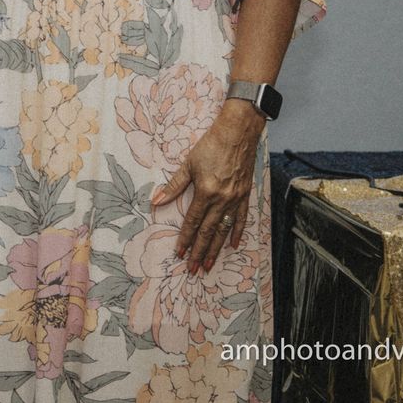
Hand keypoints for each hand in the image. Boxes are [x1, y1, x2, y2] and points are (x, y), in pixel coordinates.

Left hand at [152, 99, 263, 272]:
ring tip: (209, 264)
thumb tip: (156, 201)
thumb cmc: (211, 145)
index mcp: (206, 192)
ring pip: (225, 230)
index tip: (179, 254)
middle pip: (209, 232)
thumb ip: (174, 185)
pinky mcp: (245, 196)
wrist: (238, 134)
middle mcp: (222, 200)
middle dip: (199, 252)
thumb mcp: (188, 164)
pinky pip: (241, 219)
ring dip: (216, 249)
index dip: (185, 239)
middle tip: (193, 269)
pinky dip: (237, 233)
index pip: (193, 222)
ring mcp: (236, 199)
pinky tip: (232, 246)